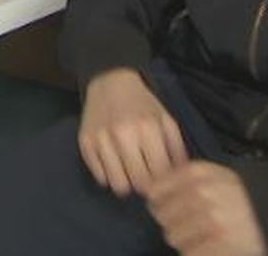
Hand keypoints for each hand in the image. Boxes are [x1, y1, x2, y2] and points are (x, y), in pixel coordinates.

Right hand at [78, 67, 189, 197]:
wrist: (109, 83)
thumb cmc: (142, 105)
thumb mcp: (165, 120)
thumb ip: (176, 149)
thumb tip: (182, 178)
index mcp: (147, 128)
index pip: (160, 174)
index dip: (165, 182)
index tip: (164, 181)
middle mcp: (123, 135)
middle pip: (140, 183)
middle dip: (147, 185)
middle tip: (147, 178)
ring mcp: (101, 140)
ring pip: (118, 185)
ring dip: (127, 184)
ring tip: (130, 173)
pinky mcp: (85, 144)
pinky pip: (100, 178)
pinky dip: (110, 176)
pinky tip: (115, 165)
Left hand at [146, 161, 266, 255]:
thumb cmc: (241, 200)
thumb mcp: (217, 177)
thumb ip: (186, 179)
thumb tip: (149, 191)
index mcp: (202, 174)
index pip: (157, 189)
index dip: (159, 200)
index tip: (165, 205)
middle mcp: (204, 194)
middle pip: (161, 214)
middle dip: (172, 222)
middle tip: (190, 224)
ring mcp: (212, 220)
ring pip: (172, 236)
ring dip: (184, 240)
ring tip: (203, 236)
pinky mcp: (221, 244)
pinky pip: (188, 254)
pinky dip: (195, 253)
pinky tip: (209, 247)